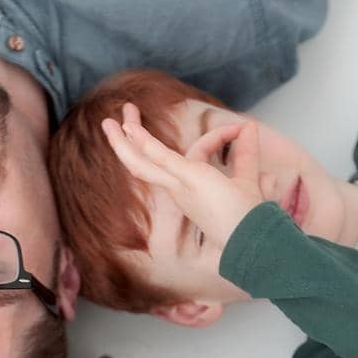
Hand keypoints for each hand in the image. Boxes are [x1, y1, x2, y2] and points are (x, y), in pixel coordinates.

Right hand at [101, 102, 266, 272]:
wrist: (250, 238)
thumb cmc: (249, 218)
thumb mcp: (248, 176)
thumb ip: (247, 152)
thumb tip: (250, 125)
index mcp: (192, 190)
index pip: (197, 152)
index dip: (218, 136)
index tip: (240, 129)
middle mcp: (180, 191)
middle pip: (149, 162)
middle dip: (134, 141)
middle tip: (120, 120)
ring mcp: (178, 187)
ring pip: (142, 164)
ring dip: (124, 142)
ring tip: (107, 124)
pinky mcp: (182, 180)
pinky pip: (156, 158)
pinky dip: (141, 142)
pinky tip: (127, 128)